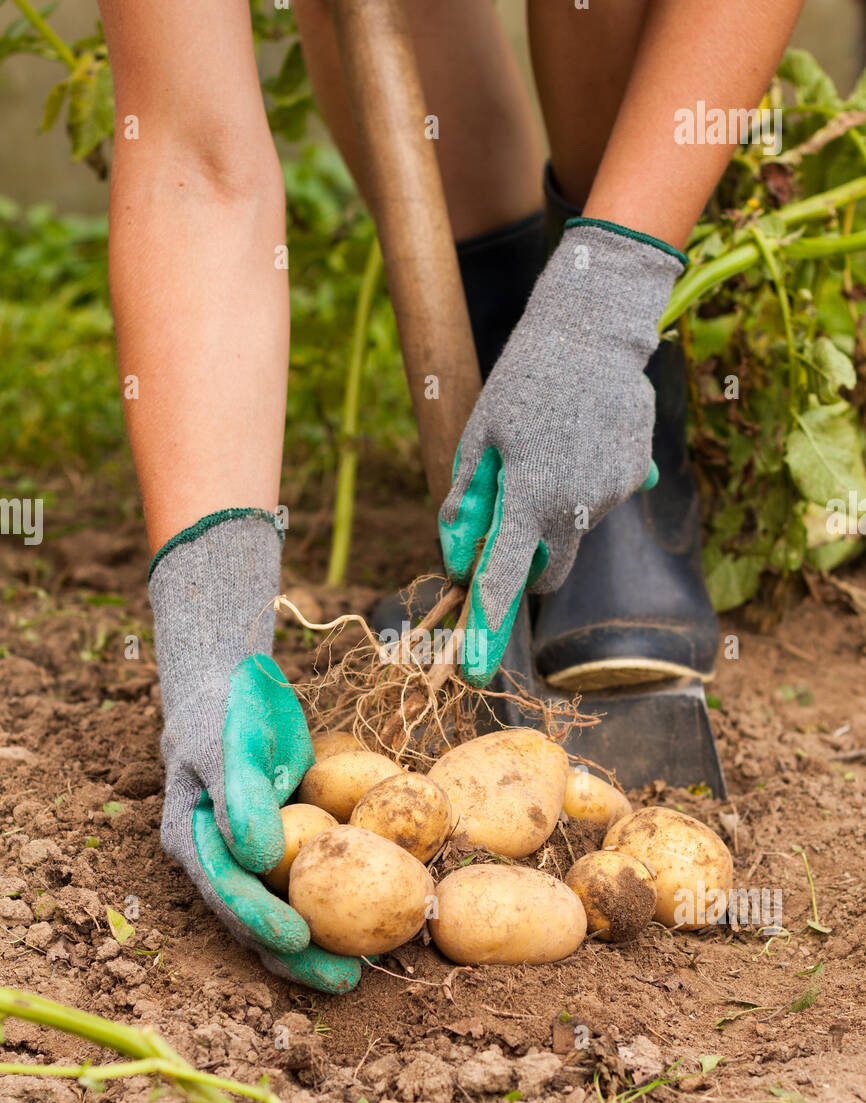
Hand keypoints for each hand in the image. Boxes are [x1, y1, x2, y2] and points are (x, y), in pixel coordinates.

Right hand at [150, 510, 361, 992]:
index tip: (299, 939)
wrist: (236, 692)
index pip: (225, 891)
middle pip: (253, 919)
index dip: (260, 920)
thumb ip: (240, 796)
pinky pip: (305, 889)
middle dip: (296, 955)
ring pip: (279, 914)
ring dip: (316, 946)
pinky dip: (332, 910)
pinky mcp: (280, 853)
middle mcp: (217, 862)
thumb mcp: (231, 742)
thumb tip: (257, 857)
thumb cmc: (230, 711)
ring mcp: (247, 862)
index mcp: (192, 840)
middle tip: (345, 979)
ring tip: (360, 972)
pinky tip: (369, 932)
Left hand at [438, 218, 685, 686]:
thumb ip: (467, 505)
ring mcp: (614, 493)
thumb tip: (457, 562)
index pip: (502, 579)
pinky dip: (586, 483)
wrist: (596, 328)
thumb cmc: (524, 379)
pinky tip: (580, 435)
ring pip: (576, 530)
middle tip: (511, 514)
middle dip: (528, 561)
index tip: (473, 667)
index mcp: (530, 497)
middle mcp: (578, 506)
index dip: (485, 626)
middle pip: (549, 569)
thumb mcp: (479, 437)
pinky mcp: (637, 475)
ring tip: (551, 444)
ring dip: (557, 509)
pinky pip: (602, 499)